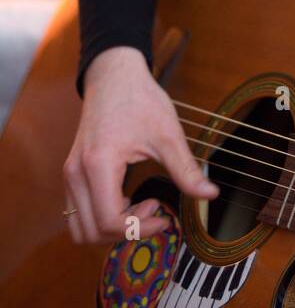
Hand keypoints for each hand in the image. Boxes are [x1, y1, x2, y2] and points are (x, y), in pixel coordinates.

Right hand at [62, 46, 218, 243]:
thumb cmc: (139, 99)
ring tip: (139, 207)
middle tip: (154, 210)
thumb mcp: (167, 134)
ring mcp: (70, 175)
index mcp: (98, 164)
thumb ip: (186, 169)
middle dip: (126, 232)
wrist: (114, 76)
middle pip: (90, 232)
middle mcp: (76, 174)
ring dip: (111, 229)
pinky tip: (126, 199)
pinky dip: (101, 218)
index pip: (109, 221)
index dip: (139, 228)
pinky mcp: (72, 174)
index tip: (163, 217)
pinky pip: (79, 213)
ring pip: (80, 228)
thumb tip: (211, 195)